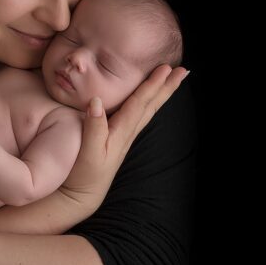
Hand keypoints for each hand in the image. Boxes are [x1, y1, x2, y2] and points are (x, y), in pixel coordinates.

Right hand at [59, 65, 189, 213]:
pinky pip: (138, 116)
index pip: (140, 103)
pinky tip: (148, 101)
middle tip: (183, 71)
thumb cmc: (84, 175)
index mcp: (121, 131)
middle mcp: (127, 133)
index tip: (166, 68)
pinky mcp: (118, 140)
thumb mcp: (88, 152)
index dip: (152, 84)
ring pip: (147, 110)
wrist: (82, 195)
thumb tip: (96, 100)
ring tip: (172, 81)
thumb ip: (93, 127)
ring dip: (160, 94)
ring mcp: (124, 137)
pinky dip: (147, 104)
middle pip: (151, 106)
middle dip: (166, 87)